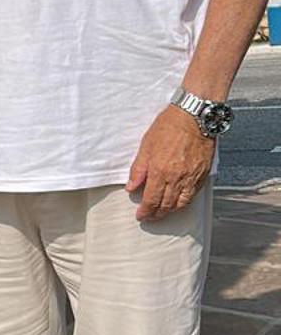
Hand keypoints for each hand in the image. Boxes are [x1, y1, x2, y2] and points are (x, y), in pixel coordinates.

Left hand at [125, 106, 213, 221]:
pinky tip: (178, 202)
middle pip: (166, 205)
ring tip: (162, 213)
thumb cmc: (169, 126)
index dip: (145, 211)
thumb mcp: (146, 145)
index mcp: (159, 171)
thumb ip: (138, 169)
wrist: (194, 117)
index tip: (140, 216)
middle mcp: (176, 178)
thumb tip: (131, 187)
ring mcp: (191, 178)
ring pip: (181, 204)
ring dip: (170, 211)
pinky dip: (184, 203)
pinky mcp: (202, 175)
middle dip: (156, 214)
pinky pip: (193, 195)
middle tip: (149, 217)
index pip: (151, 200)